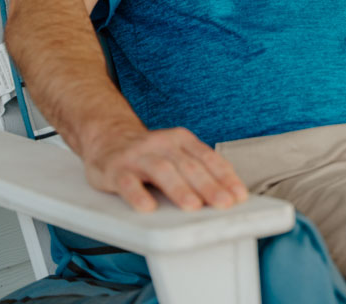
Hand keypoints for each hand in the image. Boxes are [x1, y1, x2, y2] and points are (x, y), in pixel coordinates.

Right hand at [81, 123, 248, 211]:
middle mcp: (162, 145)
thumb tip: (227, 194)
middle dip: (209, 186)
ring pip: (162, 171)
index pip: (208, 158)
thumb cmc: (149, 153)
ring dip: (180, 189)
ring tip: (193, 206)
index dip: (225, 177)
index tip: (239, 194)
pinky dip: (138, 195)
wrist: (107, 137)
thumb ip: (197, 168)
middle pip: (189, 166)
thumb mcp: (176, 153)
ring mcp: (138, 157)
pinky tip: (148, 208)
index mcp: (181, 140)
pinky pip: (127, 183)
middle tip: (224, 203)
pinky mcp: (115, 170)